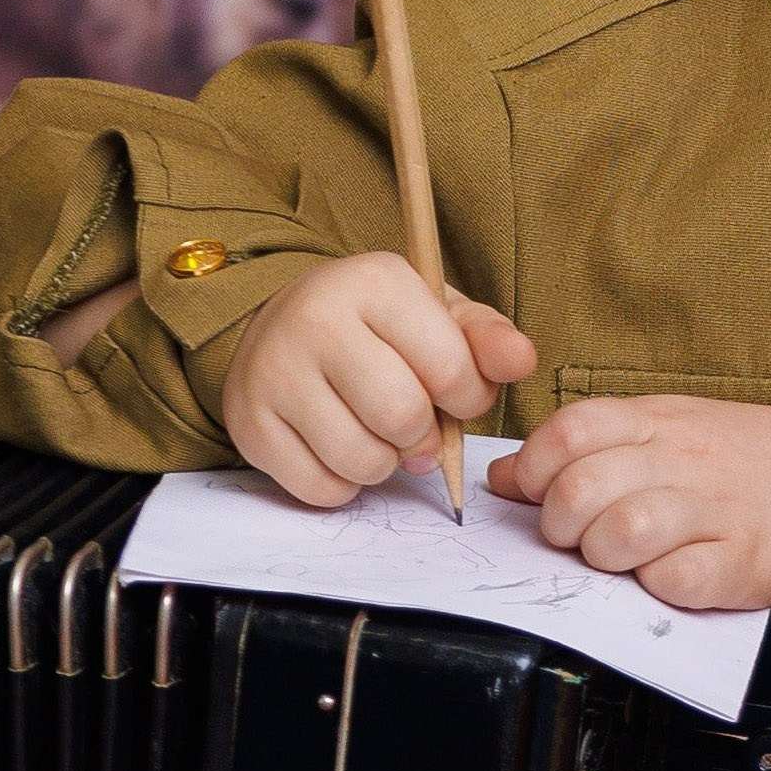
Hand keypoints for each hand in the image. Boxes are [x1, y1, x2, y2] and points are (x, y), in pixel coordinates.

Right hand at [223, 254, 534, 503]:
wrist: (279, 326)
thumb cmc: (374, 327)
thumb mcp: (435, 314)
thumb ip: (485, 338)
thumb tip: (521, 361)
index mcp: (373, 281)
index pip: (451, 371)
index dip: (467, 397)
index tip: (452, 391)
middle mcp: (314, 318)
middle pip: (403, 419)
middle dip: (424, 437)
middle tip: (413, 423)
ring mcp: (273, 372)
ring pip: (363, 461)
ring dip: (385, 464)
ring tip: (374, 432)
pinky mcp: (249, 425)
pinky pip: (322, 490)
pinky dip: (344, 484)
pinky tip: (337, 446)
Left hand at [487, 397, 770, 610]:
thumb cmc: (753, 460)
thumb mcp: (672, 428)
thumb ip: (590, 446)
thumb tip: (506, 475)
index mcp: (660, 420)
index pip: (570, 431)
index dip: (535, 468)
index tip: (537, 494)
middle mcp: (684, 460)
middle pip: (581, 489)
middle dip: (559, 526)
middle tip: (578, 538)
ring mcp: (714, 512)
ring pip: (620, 534)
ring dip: (603, 557)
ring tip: (621, 560)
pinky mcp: (741, 564)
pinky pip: (673, 583)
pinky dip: (656, 588)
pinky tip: (668, 578)